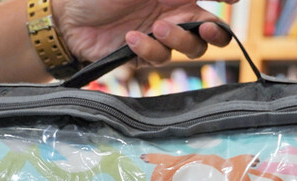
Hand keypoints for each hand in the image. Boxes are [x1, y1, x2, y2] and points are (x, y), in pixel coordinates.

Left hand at [51, 0, 235, 65]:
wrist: (67, 16)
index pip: (212, 1)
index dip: (225, 5)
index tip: (229, 5)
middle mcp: (173, 13)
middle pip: (208, 32)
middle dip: (213, 33)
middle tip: (205, 28)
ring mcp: (159, 36)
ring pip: (188, 49)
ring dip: (177, 39)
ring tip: (157, 27)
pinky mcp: (143, 56)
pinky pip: (159, 58)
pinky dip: (149, 48)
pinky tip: (132, 37)